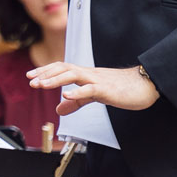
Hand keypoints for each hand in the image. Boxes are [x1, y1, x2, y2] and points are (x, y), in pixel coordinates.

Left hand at [27, 62, 159, 115]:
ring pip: (73, 74)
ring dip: (55, 79)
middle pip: (63, 68)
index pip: (61, 68)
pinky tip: (66, 95)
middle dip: (45, 74)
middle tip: (30, 80)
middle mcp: (89, 74)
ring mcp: (98, 80)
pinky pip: (90, 89)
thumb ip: (77, 101)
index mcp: (86, 74)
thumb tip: (59, 108)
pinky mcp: (107, 90)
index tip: (30, 76)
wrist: (146, 85)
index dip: (45, 71)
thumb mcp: (95, 95)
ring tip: (41, 85)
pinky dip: (77, 92)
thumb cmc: (122, 88)